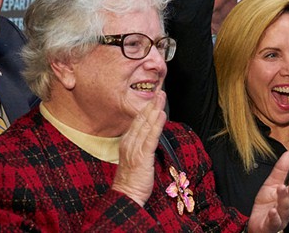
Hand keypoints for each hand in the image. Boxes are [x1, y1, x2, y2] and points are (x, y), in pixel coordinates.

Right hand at [111, 92, 166, 206]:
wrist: (126, 196)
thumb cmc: (132, 180)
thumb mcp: (135, 159)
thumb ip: (142, 147)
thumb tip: (152, 137)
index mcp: (127, 143)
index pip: (137, 122)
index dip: (146, 109)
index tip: (154, 98)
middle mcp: (129, 143)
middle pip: (141, 120)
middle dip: (151, 105)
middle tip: (160, 92)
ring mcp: (134, 149)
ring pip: (146, 125)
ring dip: (155, 110)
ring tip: (162, 98)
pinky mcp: (142, 157)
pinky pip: (151, 138)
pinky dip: (156, 125)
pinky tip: (161, 115)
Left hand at [247, 152, 288, 232]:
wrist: (257, 223)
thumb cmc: (267, 204)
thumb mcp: (272, 183)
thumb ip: (281, 170)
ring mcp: (282, 217)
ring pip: (286, 209)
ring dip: (284, 199)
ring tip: (281, 188)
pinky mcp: (272, 226)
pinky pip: (275, 222)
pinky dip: (274, 217)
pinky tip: (272, 211)